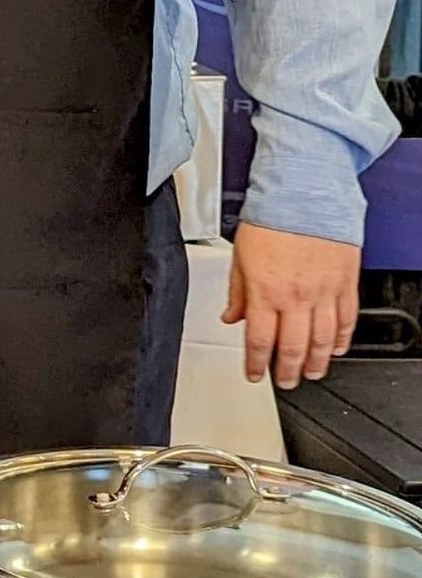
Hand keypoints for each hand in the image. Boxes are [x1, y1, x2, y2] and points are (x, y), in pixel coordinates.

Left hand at [224, 222, 360, 387]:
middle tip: (285, 382)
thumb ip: (237, 292)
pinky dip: (341, 339)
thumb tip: (230, 317)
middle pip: (293, 348)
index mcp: (265, 291)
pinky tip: (335, 348)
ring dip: (316, 362)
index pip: (259, 340)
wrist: (304, 195)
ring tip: (310, 372)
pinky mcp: (345, 284)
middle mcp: (295, 297)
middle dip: (288, 371)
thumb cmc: (270, 219)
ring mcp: (323, 293)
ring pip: (322, 341)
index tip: (254, 374)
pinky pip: (346, 320)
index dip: (256, 364)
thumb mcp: (240, 257)